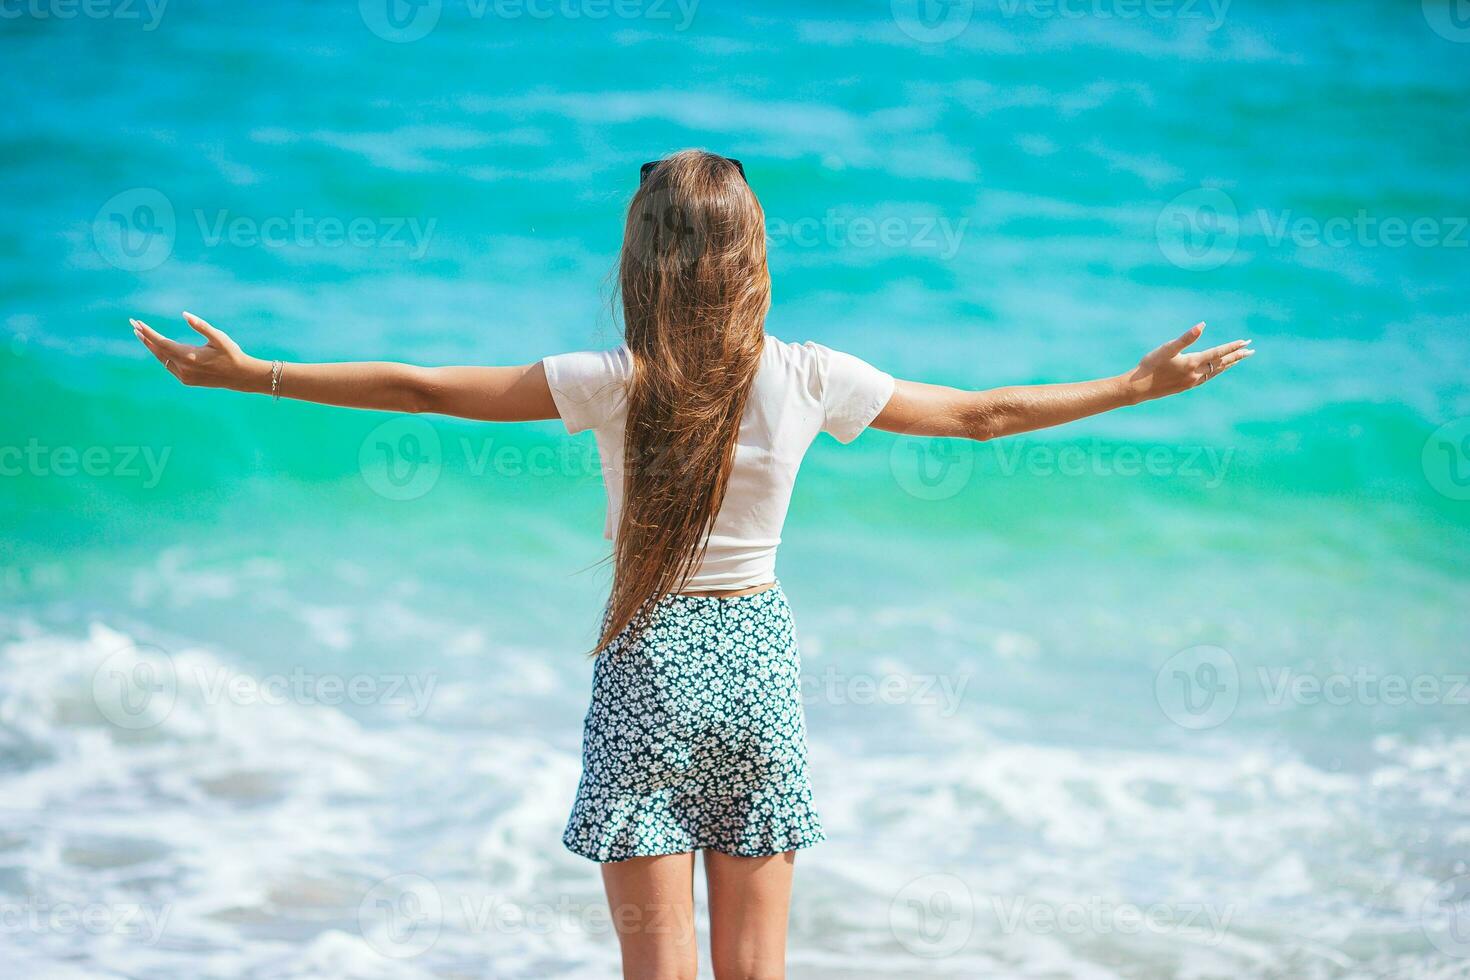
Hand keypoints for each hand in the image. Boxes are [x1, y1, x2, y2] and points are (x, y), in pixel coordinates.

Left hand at [131, 312, 264, 390]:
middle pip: (157, 351)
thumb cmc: (231, 354)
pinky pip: (169, 366)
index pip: (162, 343)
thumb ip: (201, 325)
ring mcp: (184, 376)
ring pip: (162, 359)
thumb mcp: (219, 337)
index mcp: (189, 356)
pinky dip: (162, 356)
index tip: (137, 323)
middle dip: (145, 338)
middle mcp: (183, 368)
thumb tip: (184, 314)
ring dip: (152, 347)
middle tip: (133, 325)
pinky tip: (159, 348)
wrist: (240, 377)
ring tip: (142, 335)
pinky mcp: (186, 381)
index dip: (148, 333)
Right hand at [1125, 322, 1252, 402]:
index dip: (1232, 346)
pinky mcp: (1186, 386)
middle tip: (1251, 351)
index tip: (1246, 342)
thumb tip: (1202, 325)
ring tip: (1239, 360)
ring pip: (1216, 371)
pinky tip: (1216, 370)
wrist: (1139, 388)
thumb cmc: (1151, 365)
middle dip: (1237, 356)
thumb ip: (1186, 337)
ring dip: (1228, 365)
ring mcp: (1191, 381)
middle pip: (1221, 363)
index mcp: (1192, 362)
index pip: (1218, 352)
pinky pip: (1207, 378)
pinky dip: (1216, 372)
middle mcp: (1196, 373)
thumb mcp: (1167, 348)